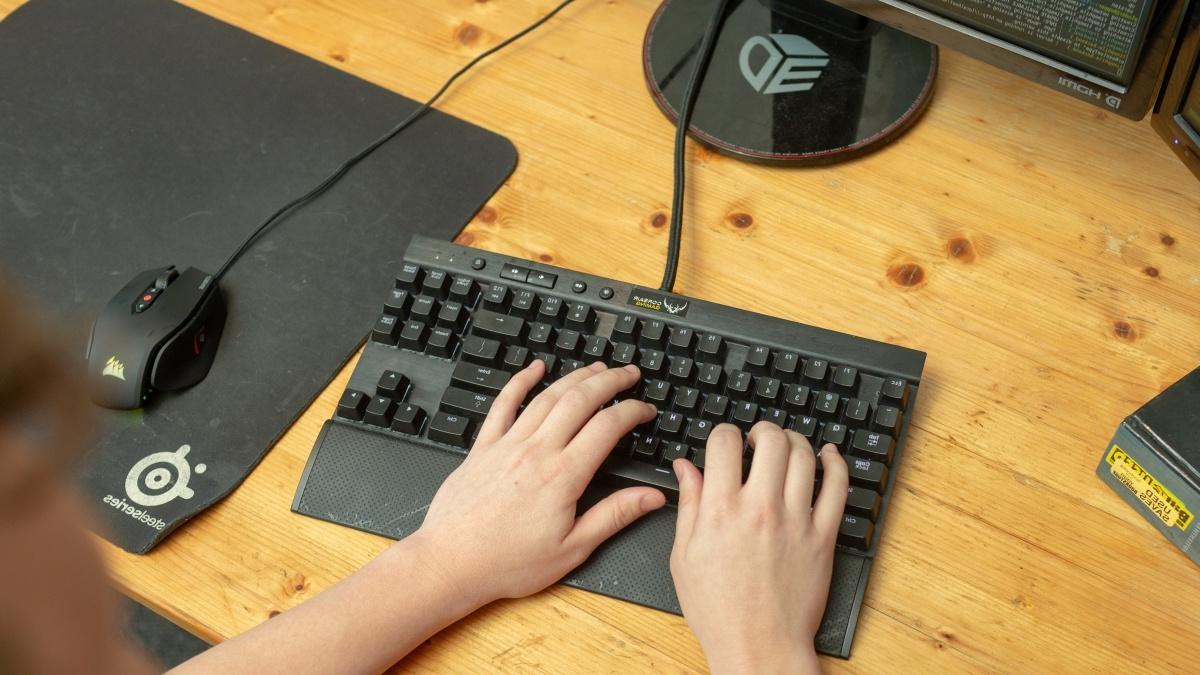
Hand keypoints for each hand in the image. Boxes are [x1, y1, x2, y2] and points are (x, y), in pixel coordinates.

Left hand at [407, 360, 666, 608]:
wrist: (452, 563)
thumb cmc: (508, 562)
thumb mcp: (572, 548)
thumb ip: (613, 516)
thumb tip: (651, 497)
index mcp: (563, 476)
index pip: (607, 427)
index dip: (632, 411)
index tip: (646, 410)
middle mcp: (536, 451)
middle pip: (580, 400)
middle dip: (610, 381)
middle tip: (629, 374)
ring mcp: (507, 444)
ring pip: (547, 396)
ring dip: (575, 377)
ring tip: (596, 368)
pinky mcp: (483, 447)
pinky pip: (503, 404)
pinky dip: (520, 381)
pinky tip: (534, 368)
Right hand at [670, 422, 847, 674]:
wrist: (758, 646)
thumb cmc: (718, 609)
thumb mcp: (684, 556)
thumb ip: (689, 505)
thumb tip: (686, 468)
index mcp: (720, 511)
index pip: (725, 443)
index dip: (724, 433)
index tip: (725, 441)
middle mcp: (760, 509)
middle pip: (771, 440)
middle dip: (762, 430)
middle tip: (758, 438)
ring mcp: (796, 521)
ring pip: (805, 456)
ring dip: (795, 440)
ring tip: (786, 446)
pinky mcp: (823, 537)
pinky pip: (838, 487)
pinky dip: (836, 463)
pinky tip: (828, 456)